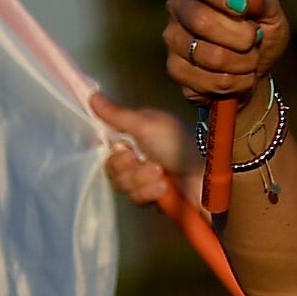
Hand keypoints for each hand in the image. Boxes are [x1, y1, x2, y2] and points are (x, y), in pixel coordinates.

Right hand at [89, 94, 195, 212]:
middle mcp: (134, 158)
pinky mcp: (150, 199)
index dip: (110, 150)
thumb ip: (118, 115)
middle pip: (111, 168)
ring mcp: (142, 180)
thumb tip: (92, 96)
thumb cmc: (178, 144)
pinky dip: (150, 192)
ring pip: (121, 185)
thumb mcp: (147, 124)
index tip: (122, 147)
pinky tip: (164, 187)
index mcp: (133, 137)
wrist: (205, 176)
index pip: (105, 146)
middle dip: (126, 167)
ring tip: (160, 173)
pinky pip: (136, 199)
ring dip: (141, 179)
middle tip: (142, 160)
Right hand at [164, 0, 286, 106]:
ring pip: (210, 55)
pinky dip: (235, 82)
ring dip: (243, 62)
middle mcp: (180, 6)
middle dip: (240, 35)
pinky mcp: (175, 69)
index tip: (244, 7)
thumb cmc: (261, 34)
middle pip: (201, 20)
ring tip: (250, 60)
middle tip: (256, 39)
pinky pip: (209, 80)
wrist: (253, 73)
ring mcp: (174, 38)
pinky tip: (238, 77)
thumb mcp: (271, 14)